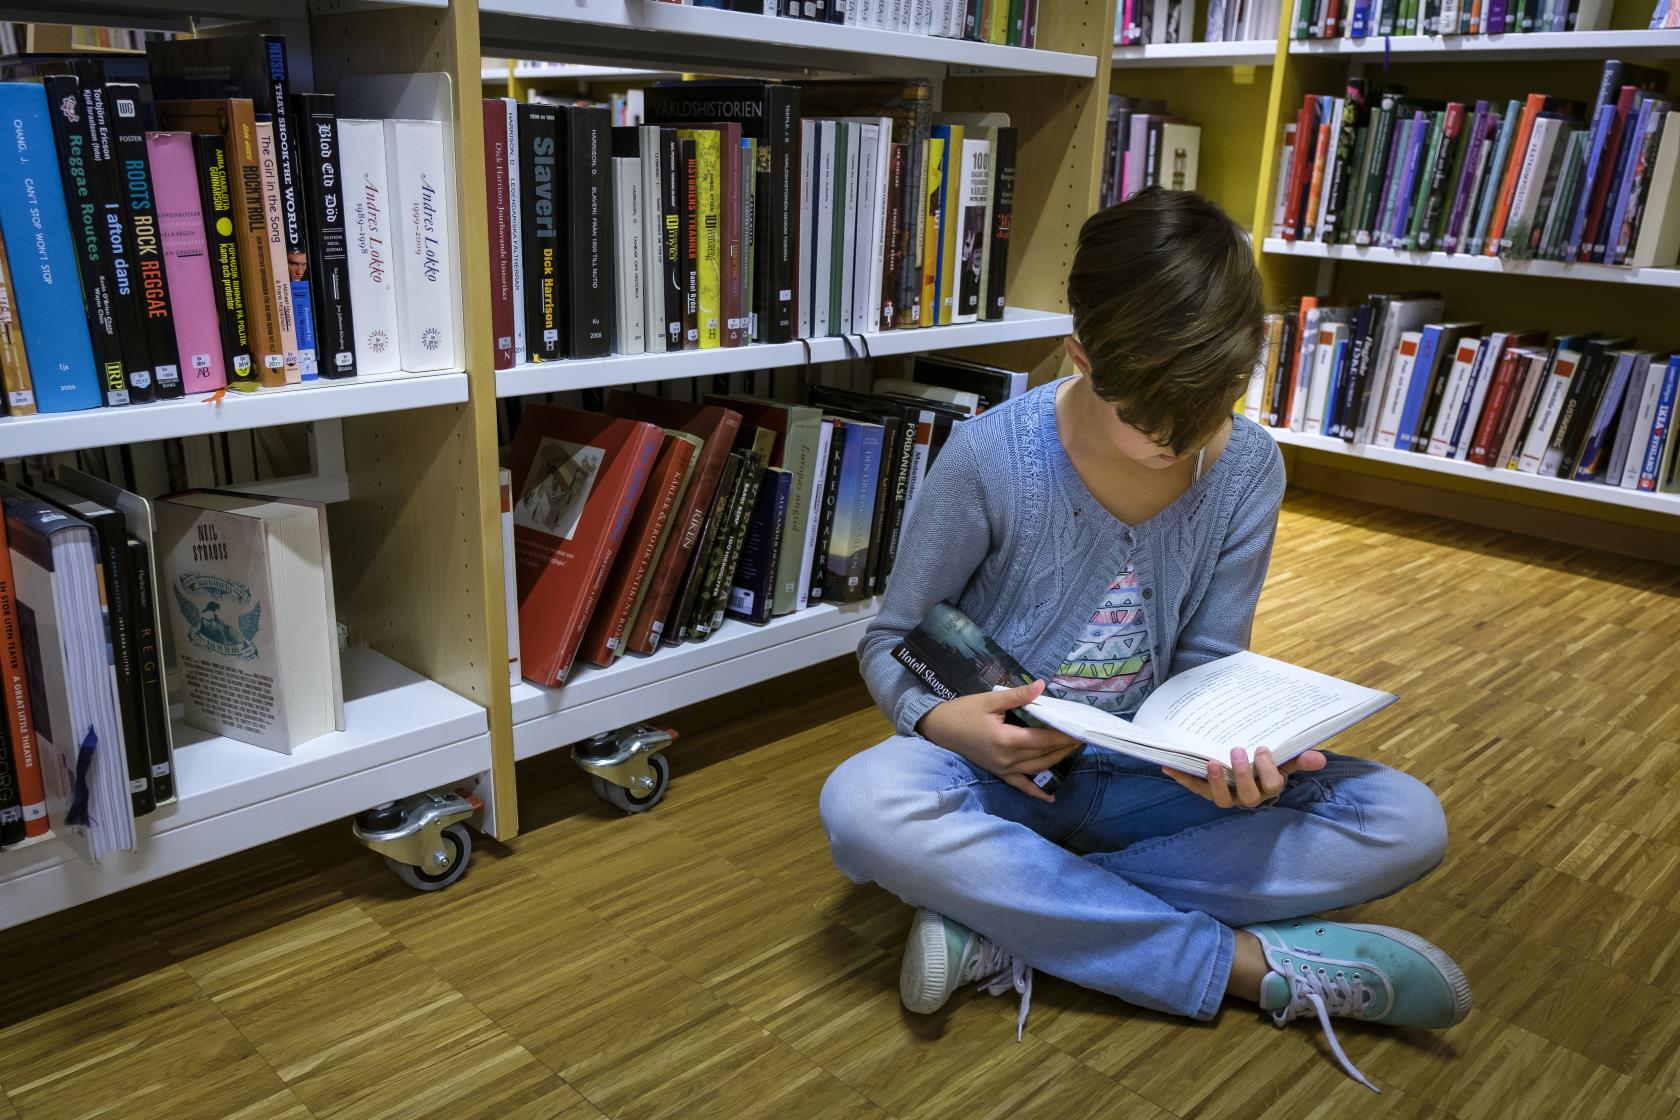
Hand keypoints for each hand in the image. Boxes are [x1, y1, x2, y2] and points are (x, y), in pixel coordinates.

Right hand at [918, 680, 1079, 802]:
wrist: (939, 729)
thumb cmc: (963, 712)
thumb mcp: (990, 700)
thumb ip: (1018, 696)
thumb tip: (1042, 686)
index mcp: (1006, 740)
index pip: (1043, 738)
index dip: (1063, 735)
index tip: (1080, 728)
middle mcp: (1007, 759)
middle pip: (1044, 754)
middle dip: (1065, 746)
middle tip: (1084, 736)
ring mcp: (1003, 769)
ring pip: (1038, 768)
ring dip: (1058, 760)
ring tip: (1073, 750)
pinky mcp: (999, 773)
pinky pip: (1021, 785)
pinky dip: (1036, 792)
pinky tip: (1051, 798)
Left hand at [1163, 747, 1327, 808]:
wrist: (1245, 776)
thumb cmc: (1265, 768)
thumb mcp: (1282, 762)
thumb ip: (1298, 759)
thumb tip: (1318, 758)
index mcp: (1268, 788)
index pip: (1272, 784)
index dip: (1267, 769)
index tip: (1262, 748)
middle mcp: (1248, 797)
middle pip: (1247, 794)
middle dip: (1242, 773)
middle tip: (1237, 750)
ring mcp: (1226, 796)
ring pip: (1221, 798)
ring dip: (1215, 781)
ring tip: (1210, 762)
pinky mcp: (1207, 792)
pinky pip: (1194, 788)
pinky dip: (1182, 778)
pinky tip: (1168, 767)